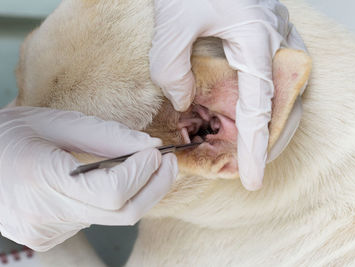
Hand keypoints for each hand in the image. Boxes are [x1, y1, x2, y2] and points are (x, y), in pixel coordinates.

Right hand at [0, 107, 177, 250]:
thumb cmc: (9, 135)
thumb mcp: (57, 123)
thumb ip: (107, 136)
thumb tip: (150, 145)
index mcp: (39, 180)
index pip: (113, 192)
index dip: (143, 173)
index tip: (158, 153)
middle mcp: (43, 217)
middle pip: (122, 213)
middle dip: (154, 187)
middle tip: (168, 163)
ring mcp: (46, 232)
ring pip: (112, 217)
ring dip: (135, 191)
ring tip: (141, 166)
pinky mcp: (49, 237)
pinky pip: (95, 219)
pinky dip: (111, 200)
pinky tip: (107, 180)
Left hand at [150, 0, 306, 189]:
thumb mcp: (172, 24)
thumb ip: (172, 68)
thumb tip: (182, 100)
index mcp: (258, 39)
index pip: (260, 107)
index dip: (256, 148)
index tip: (253, 179)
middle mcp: (276, 41)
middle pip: (281, 105)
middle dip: (264, 139)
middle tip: (243, 165)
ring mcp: (277, 37)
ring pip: (281, 93)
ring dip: (262, 120)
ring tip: (240, 141)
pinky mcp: (268, 35)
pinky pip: (272, 77)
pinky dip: (258, 98)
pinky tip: (239, 106)